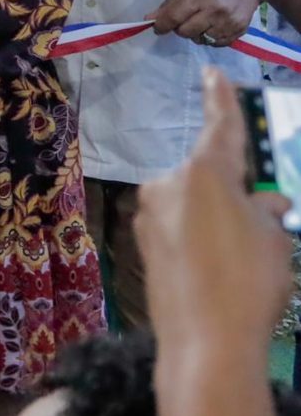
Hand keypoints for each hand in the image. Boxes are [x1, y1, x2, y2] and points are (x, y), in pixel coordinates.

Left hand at [137, 67, 295, 354]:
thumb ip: (268, 212)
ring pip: (193, 204)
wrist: (204, 342)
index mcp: (203, 173)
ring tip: (240, 259)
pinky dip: (199, 237)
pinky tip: (216, 270)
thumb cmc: (249, 283)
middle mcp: (167, 184)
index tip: (212, 72)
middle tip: (260, 229)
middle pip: (208, 175)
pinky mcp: (141, 242)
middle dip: (234, 194)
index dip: (221, 99)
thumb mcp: (275, 241)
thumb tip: (267, 203)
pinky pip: (179, 227)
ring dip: (216, 219)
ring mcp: (149, 214)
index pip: (220, 127)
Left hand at [151, 0, 263, 45]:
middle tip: (184, 20)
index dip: (162, 25)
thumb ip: (169, 3)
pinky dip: (210, 38)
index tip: (158, 28)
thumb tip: (150, 19)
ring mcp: (229, 21)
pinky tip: (212, 26)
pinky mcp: (240, 29)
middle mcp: (215, 9)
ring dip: (196, 33)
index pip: (174, 17)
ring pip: (201, 40)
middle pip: (186, 32)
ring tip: (201, 21)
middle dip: (180, 28)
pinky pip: (217, 44)